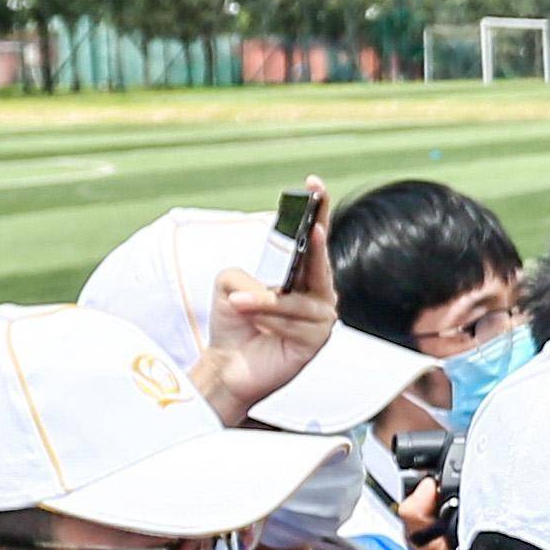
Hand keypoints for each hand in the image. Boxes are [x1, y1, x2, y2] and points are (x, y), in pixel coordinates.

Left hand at [188, 178, 338, 424]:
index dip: (318, 210)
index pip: (313, 237)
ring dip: (265, 301)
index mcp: (302, 274)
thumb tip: (268, 285)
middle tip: (312, 228)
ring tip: (239, 303)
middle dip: (315, 243)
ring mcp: (321, 318)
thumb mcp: (232, 283)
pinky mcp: (316, 341)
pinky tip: (254, 322)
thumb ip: (249, 273)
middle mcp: (317, 293)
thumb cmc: (235, 321)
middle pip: (320, 262)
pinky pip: (295, 323)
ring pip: (297, 299)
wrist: (228, 364)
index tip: (315, 185)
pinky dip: (270, 319)